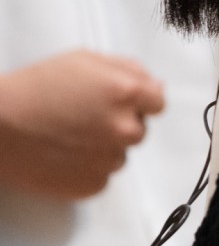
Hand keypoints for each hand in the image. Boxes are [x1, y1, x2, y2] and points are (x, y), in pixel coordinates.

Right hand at [0, 51, 165, 198]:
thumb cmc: (34, 88)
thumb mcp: (82, 61)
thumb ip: (127, 69)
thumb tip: (155, 86)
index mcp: (126, 93)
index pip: (157, 102)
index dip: (137, 101)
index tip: (114, 102)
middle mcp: (125, 128)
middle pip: (139, 130)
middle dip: (118, 123)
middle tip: (82, 118)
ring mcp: (109, 160)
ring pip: (119, 155)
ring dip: (103, 147)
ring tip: (67, 137)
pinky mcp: (92, 184)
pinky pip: (101, 176)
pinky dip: (87, 168)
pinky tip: (62, 155)